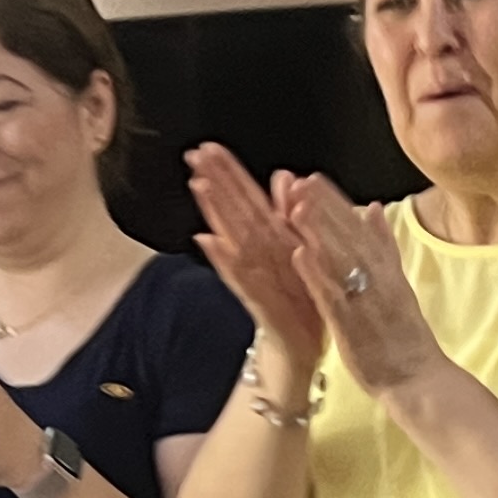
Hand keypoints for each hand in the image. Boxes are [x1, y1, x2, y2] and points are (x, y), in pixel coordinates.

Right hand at [184, 147, 326, 386]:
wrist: (303, 351)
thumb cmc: (299, 302)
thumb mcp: (298, 251)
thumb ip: (288, 215)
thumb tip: (282, 176)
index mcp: (272, 243)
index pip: (246, 200)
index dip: (229, 174)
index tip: (209, 147)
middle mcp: (258, 258)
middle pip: (234, 214)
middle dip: (215, 183)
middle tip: (194, 155)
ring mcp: (257, 280)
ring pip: (234, 240)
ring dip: (216, 213)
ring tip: (200, 187)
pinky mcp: (263, 306)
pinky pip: (244, 281)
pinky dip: (226, 262)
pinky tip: (210, 243)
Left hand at [278, 176, 440, 396]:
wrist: (420, 381)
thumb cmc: (405, 338)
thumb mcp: (398, 283)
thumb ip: (385, 247)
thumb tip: (374, 208)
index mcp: (386, 270)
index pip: (358, 228)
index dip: (335, 203)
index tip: (313, 178)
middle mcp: (377, 280)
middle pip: (348, 238)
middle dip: (323, 208)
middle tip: (299, 181)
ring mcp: (365, 302)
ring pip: (340, 261)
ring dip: (318, 232)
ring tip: (295, 205)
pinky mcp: (353, 327)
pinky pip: (333, 297)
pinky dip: (318, 274)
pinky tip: (300, 254)